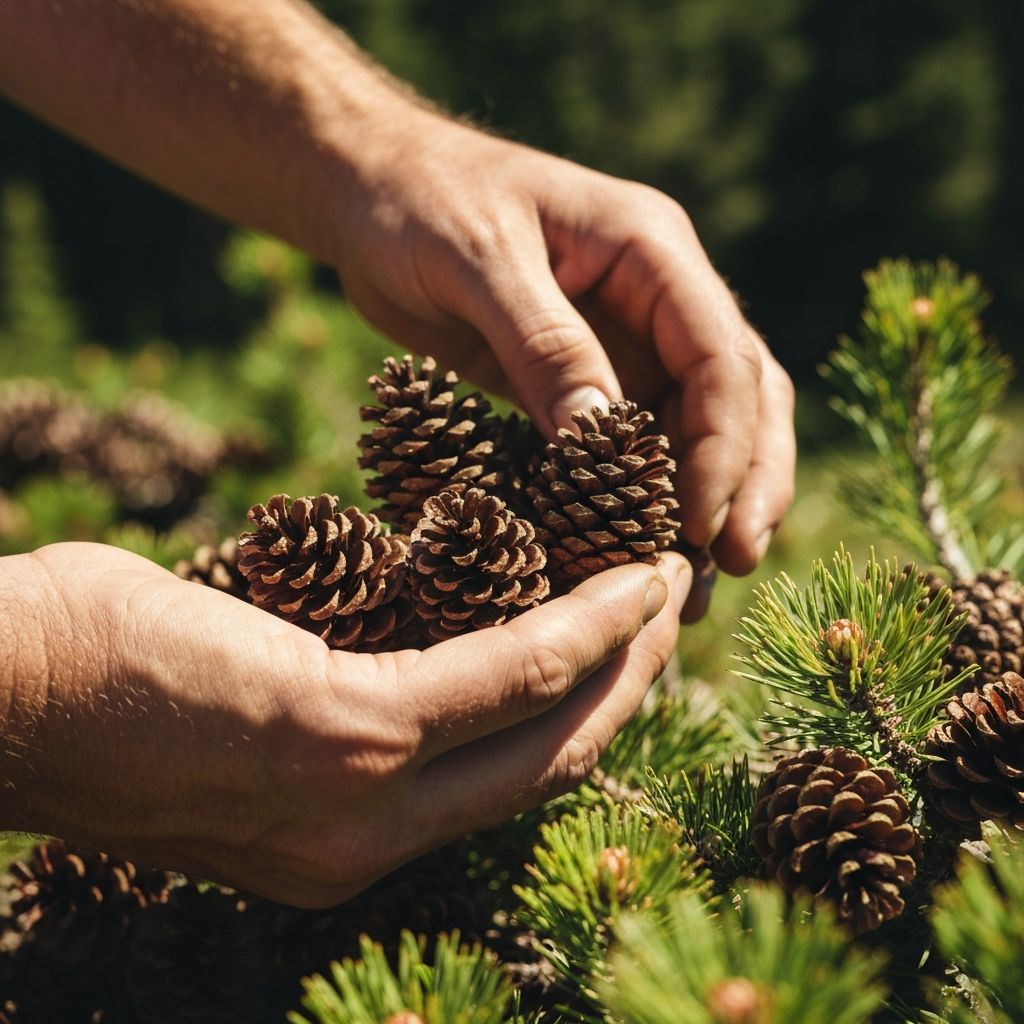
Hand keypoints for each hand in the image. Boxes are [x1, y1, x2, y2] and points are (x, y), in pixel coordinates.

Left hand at [2, 543, 689, 906]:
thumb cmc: (94, 679)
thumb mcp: (234, 706)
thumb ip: (325, 699)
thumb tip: (386, 639)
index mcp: (338, 838)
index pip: (497, 784)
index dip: (579, 716)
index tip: (623, 646)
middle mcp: (364, 844)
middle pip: (545, 766)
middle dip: (626, 688)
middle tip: (669, 609)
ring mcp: (359, 800)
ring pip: (543, 726)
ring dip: (621, 654)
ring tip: (661, 583)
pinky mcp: (345, 733)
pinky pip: (501, 674)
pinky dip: (577, 626)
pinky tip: (622, 579)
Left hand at [332, 113, 795, 588]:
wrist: (372, 193)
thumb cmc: (420, 203)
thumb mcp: (477, 261)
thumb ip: (544, 344)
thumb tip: (598, 441)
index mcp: (649, 250)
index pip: (720, 355)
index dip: (722, 444)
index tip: (697, 522)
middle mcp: (656, 296)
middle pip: (739, 393)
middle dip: (747, 478)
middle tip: (736, 562)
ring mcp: (624, 338)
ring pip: (699, 424)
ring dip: (710, 495)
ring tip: (704, 574)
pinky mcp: (584, 375)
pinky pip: (633, 441)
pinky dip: (643, 493)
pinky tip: (636, 545)